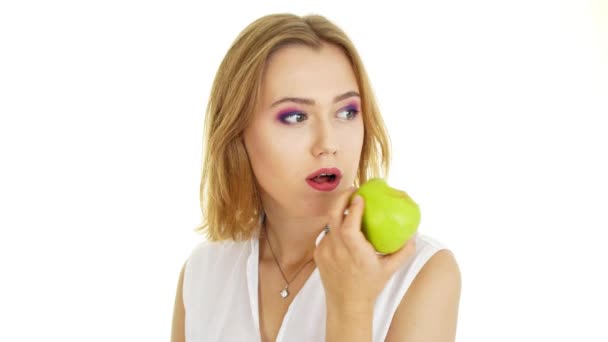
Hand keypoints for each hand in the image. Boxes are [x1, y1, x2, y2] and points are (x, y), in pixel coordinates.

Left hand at [314, 186, 416, 310]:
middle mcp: (337, 250)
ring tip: (349, 204)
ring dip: (338, 212)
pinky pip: (327, 234)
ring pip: (329, 224)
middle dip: (341, 198)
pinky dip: (335, 227)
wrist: (346, 305)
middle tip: (353, 190)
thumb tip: (414, 233)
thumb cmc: (370, 286)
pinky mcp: (318, 253)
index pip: (349, 226)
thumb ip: (404, 251)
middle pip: (332, 216)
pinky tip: (343, 224)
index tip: (360, 196)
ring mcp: (325, 251)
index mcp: (355, 253)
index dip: (352, 208)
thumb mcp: (390, 270)